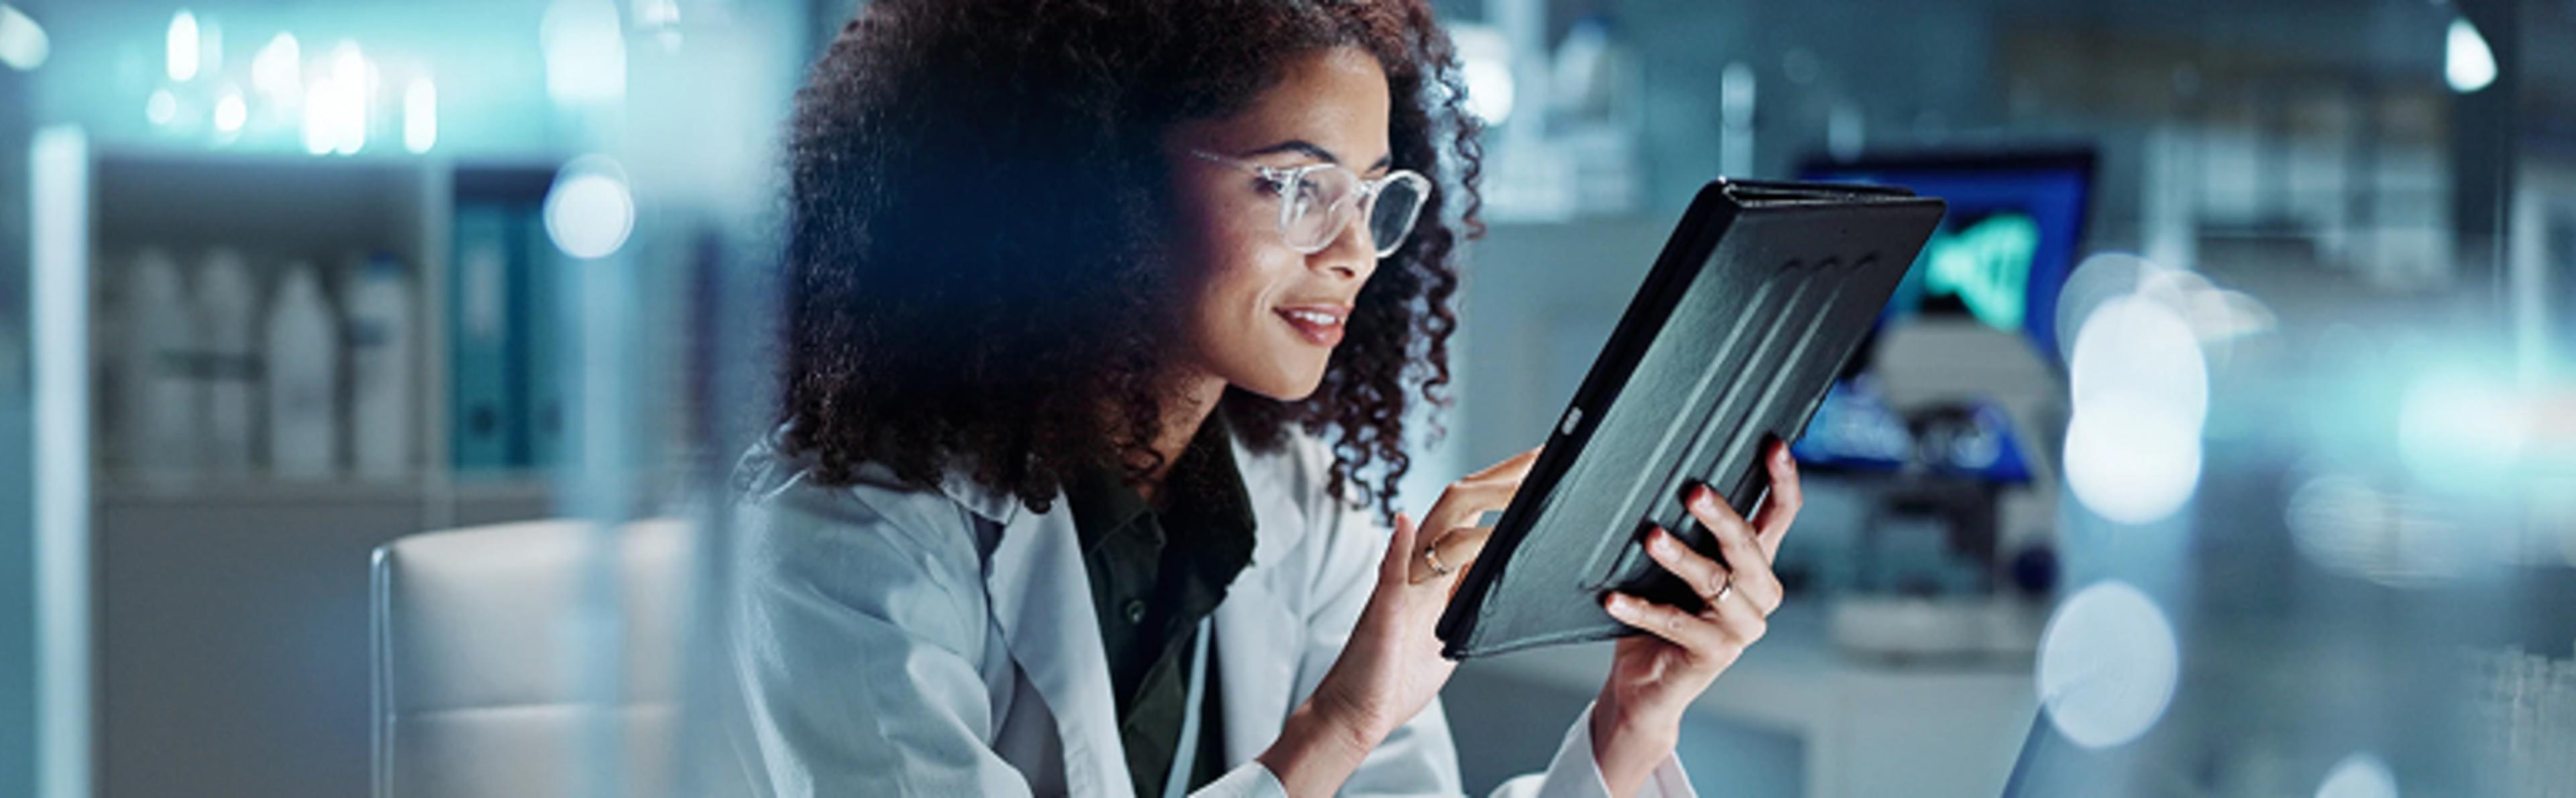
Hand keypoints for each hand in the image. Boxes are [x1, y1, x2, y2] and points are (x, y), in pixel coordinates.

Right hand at [1258, 447, 1539, 796]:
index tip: (1540, 467)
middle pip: (1458, 505)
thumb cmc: (1398, 676)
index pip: (1474, 515)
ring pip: (1433, 529)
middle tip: (1540, 456)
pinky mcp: (1381, 611)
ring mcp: (1399, 586)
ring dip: (1472, 501)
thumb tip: (1505, 573)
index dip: (1504, 488)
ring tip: (1512, 484)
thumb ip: (1470, 599)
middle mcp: (1417, 569)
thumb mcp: (1451, 631)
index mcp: (1436, 572)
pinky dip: (1398, 547)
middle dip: (1500, 478)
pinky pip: (1389, 574)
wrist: (1356, 711)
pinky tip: (1407, 523)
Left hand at [1591, 440, 1802, 796]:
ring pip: (1714, 583)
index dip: (1783, 479)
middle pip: (1748, 546)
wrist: (1648, 683)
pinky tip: (1614, 597)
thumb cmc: (1662, 613)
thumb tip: (1667, 474)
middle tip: (1693, 493)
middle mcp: (1759, 594)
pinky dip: (1642, 609)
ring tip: (1651, 538)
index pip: (1782, 515)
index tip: (1774, 444)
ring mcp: (1741, 627)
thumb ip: (1687, 529)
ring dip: (1680, 558)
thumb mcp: (1679, 566)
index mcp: (1756, 565)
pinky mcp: (1715, 654)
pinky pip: (1675, 624)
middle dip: (1721, 517)